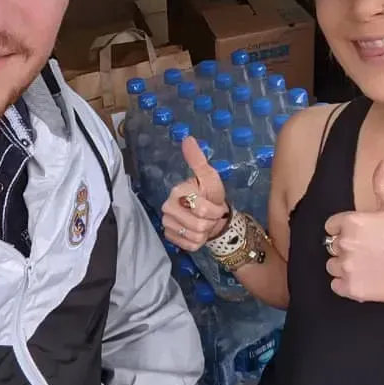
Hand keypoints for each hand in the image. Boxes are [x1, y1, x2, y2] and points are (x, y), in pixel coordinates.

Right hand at [161, 137, 229, 251]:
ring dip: (206, 232)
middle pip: (198, 225)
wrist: (210, 215)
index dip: (214, 210)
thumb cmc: (210, 194)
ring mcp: (167, 223)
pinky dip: (199, 242)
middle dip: (210, 222)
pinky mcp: (170, 237)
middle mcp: (167, 207)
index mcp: (177, 191)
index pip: (201, 209)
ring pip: (194, 237)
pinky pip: (190, 246)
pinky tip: (198, 232)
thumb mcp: (210, 177)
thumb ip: (198, 160)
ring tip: (205, 223)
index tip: (216, 205)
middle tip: (210, 216)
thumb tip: (188, 139)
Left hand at [324, 158, 383, 310]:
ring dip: (344, 266)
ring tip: (367, 266)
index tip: (362, 235)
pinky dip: (346, 285)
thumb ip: (383, 183)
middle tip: (369, 251)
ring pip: (331, 265)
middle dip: (346, 247)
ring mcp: (345, 267)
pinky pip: (335, 285)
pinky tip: (365, 279)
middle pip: (331, 245)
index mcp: (351, 222)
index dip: (344, 229)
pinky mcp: (348, 288)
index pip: (331, 225)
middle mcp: (344, 243)